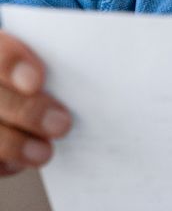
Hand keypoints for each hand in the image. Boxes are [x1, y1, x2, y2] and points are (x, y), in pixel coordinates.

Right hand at [0, 31, 71, 175]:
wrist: (36, 83)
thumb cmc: (60, 64)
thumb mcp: (63, 51)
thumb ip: (74, 55)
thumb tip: (120, 62)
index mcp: (1, 46)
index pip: (0, 49)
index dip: (12, 64)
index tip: (37, 80)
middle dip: (27, 112)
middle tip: (62, 124)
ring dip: (15, 144)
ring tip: (45, 152)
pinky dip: (4, 162)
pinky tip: (22, 163)